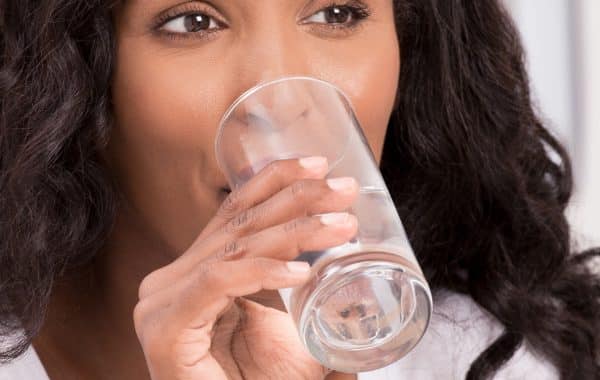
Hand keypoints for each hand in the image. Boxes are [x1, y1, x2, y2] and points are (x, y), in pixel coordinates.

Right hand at [133, 157, 358, 379]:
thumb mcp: (288, 324)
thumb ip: (302, 287)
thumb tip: (355, 264)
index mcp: (197, 269)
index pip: (234, 211)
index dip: (273, 180)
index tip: (317, 166)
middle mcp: (174, 278)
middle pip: (238, 223)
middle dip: (296, 199)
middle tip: (344, 191)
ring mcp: (164, 301)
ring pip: (234, 247)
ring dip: (294, 230)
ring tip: (341, 226)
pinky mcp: (165, 327)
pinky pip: (218, 281)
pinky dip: (263, 271)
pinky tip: (302, 272)